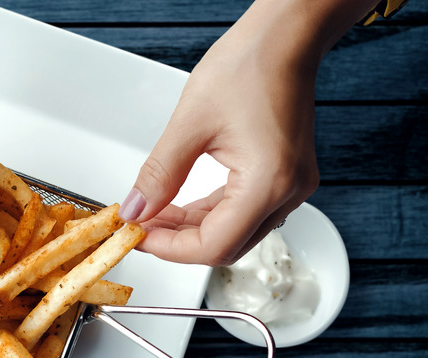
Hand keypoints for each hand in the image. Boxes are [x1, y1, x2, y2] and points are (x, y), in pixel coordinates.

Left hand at [120, 0, 377, 265]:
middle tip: (141, 227)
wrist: (284, 38)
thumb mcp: (189, 124)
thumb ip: (159, 174)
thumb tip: (137, 208)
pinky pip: (244, 212)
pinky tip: (180, 205)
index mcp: (268, 182)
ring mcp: (290, 186)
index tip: (139, 237)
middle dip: (178, 241)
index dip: (170, 248)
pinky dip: (209, 213)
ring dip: (191, 229)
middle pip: (226, 245)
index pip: (214, 245)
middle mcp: (287, 191)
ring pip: (234, 232)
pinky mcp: (285, 177)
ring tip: (154, 214)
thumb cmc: (250, 66)